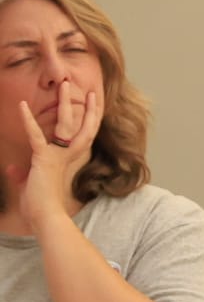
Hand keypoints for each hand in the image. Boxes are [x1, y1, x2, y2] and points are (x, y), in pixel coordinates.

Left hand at [3, 86, 101, 235]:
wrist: (45, 217)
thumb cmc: (40, 206)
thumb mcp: (30, 185)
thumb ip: (22, 173)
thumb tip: (11, 168)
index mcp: (68, 159)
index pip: (85, 135)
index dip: (91, 119)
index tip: (95, 104)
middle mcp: (67, 154)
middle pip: (83, 125)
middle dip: (87, 106)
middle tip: (88, 89)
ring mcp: (57, 155)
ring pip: (66, 123)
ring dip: (65, 103)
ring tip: (64, 85)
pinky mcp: (43, 158)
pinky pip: (35, 135)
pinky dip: (27, 121)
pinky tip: (21, 106)